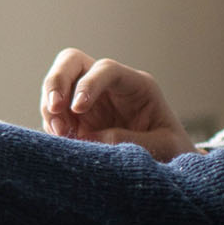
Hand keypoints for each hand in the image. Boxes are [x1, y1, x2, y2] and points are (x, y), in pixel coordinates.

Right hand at [38, 48, 197, 158]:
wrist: (168, 162)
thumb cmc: (173, 150)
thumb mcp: (164, 147)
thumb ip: (131, 141)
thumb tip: (90, 138)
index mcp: (135, 85)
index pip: (106, 69)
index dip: (88, 84)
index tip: (78, 109)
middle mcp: (108, 87)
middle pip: (71, 62)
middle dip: (56, 82)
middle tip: (54, 109)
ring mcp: (90, 101)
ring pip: (56, 86)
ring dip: (50, 108)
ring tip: (60, 133)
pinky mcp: (78, 119)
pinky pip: (54, 113)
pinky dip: (51, 124)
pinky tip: (61, 140)